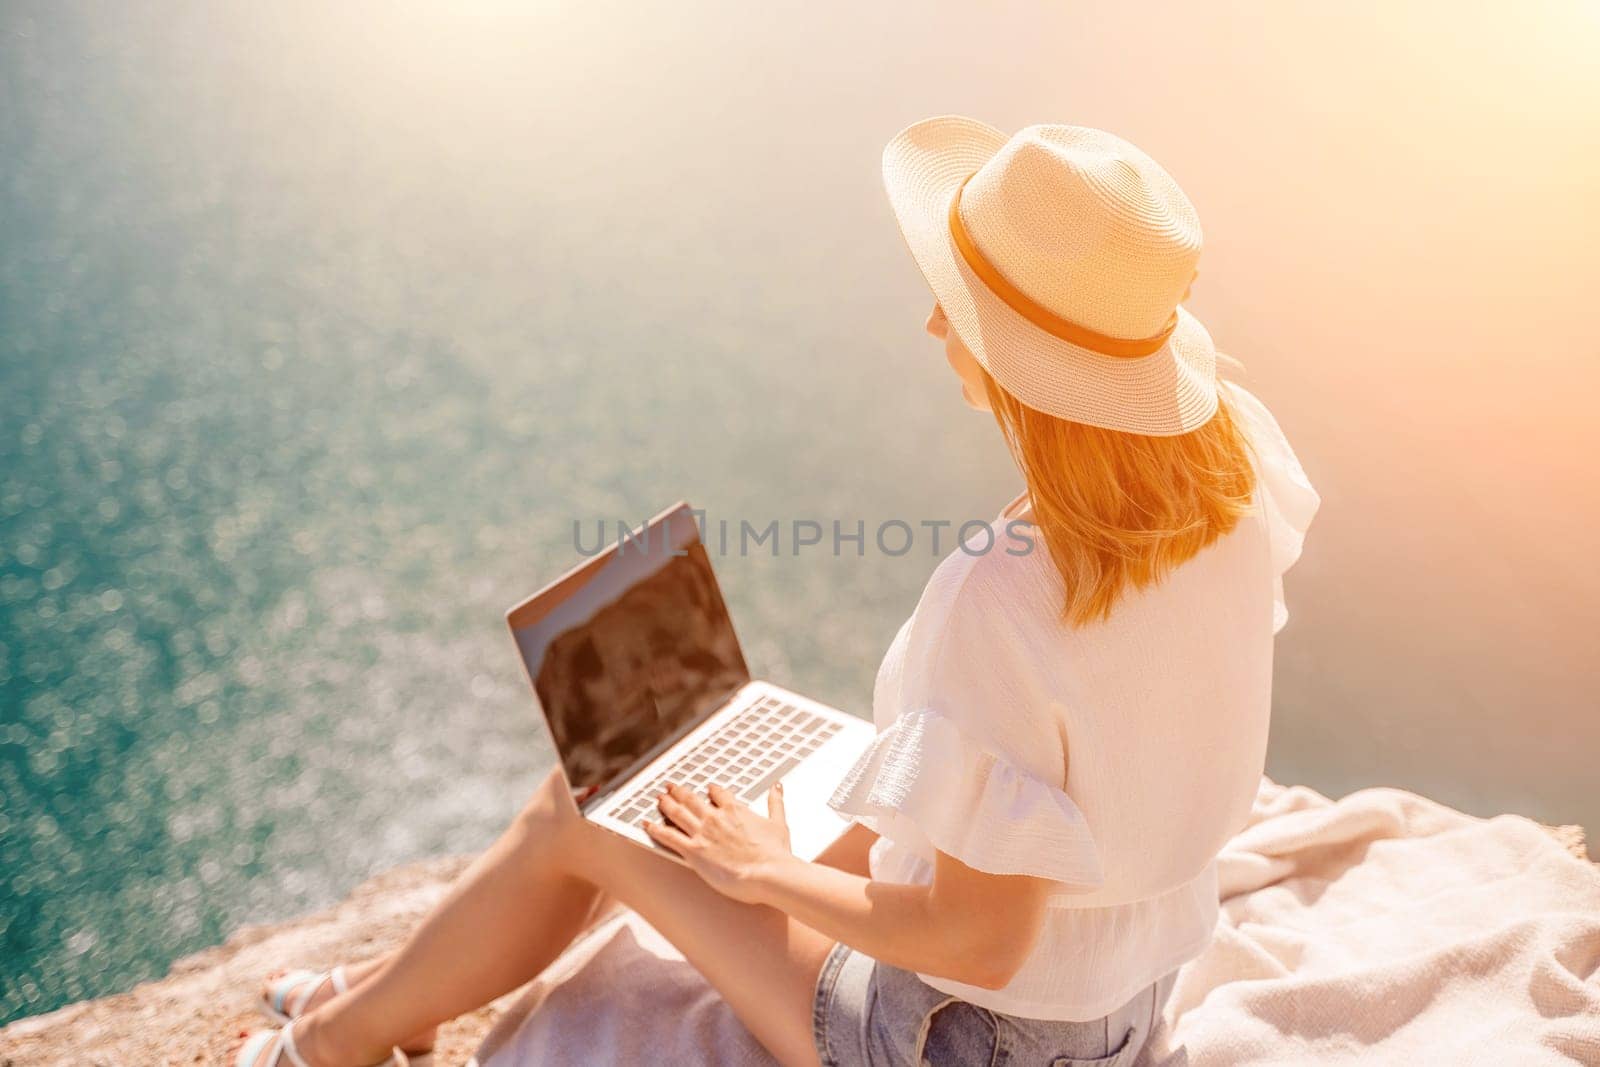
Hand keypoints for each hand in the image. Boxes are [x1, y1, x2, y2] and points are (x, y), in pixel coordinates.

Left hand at [646, 782, 794, 902]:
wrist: (768, 872)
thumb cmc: (775, 853)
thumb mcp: (779, 823)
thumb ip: (775, 802)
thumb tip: (777, 787)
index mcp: (735, 809)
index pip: (718, 793)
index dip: (710, 790)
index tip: (706, 789)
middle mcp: (715, 817)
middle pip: (692, 799)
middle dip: (679, 792)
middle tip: (670, 787)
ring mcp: (703, 833)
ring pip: (677, 813)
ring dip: (666, 804)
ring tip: (657, 799)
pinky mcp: (694, 851)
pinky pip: (668, 836)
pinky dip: (655, 829)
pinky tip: (646, 824)